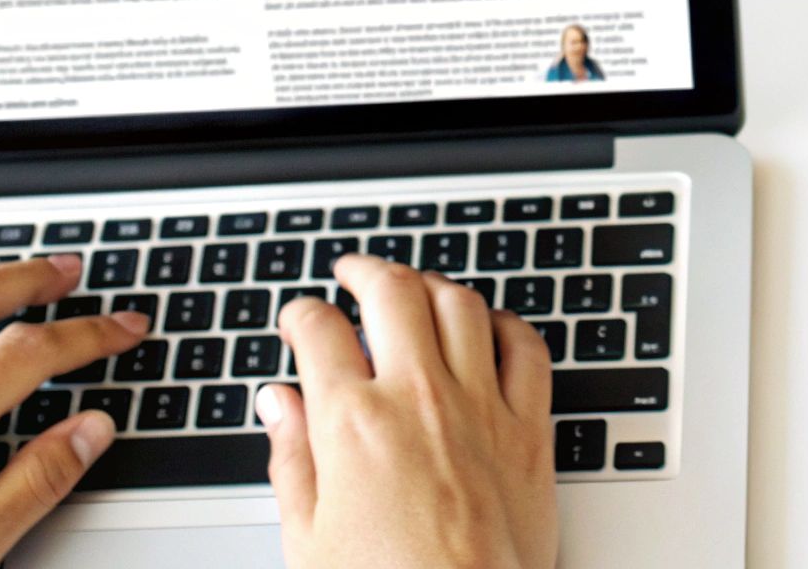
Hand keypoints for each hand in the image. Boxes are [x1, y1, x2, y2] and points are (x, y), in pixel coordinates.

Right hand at [259, 254, 557, 568]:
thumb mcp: (308, 538)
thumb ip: (291, 459)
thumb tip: (278, 404)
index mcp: (353, 423)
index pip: (318, 330)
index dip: (301, 314)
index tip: (300, 318)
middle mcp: (418, 399)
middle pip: (392, 292)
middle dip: (364, 270)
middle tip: (352, 273)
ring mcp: (480, 409)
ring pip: (460, 304)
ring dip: (431, 284)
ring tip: (413, 289)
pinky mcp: (529, 431)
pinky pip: (527, 349)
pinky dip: (506, 324)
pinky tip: (489, 325)